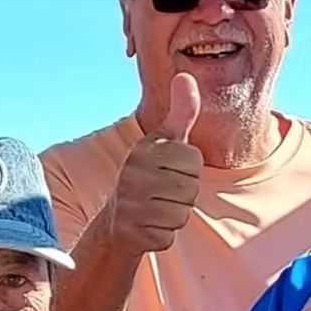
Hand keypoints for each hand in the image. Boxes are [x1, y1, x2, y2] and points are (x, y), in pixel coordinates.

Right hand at [110, 74, 203, 254]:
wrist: (117, 220)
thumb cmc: (148, 175)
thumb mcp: (163, 142)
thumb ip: (180, 111)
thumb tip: (186, 75)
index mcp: (144, 151)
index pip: (193, 160)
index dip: (187, 169)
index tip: (168, 170)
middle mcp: (135, 176)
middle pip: (191, 188)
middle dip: (183, 194)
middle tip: (162, 191)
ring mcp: (134, 206)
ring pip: (183, 213)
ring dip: (174, 214)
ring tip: (156, 207)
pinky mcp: (137, 233)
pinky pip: (170, 234)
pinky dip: (164, 233)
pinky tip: (149, 225)